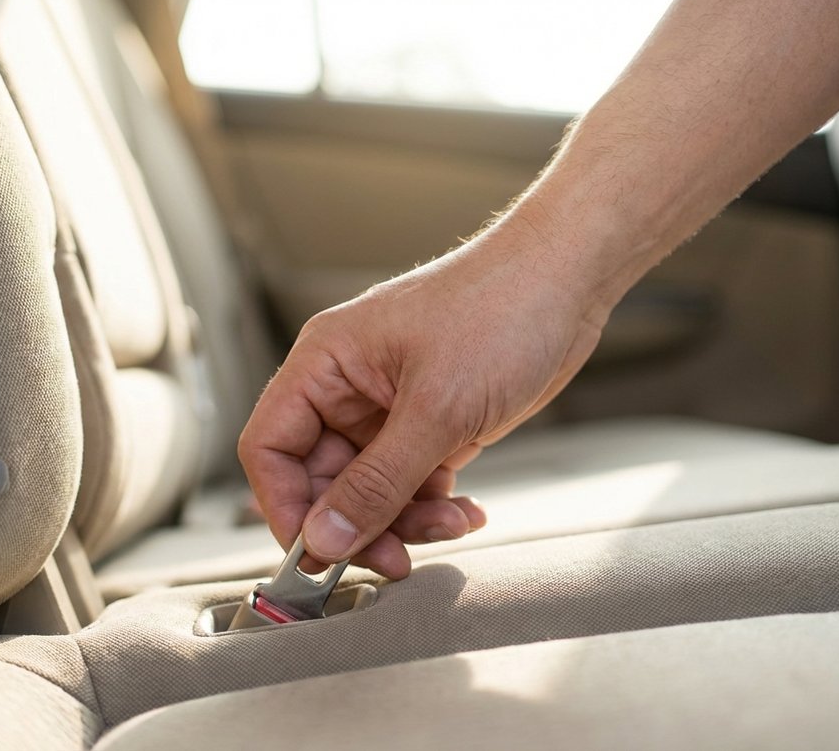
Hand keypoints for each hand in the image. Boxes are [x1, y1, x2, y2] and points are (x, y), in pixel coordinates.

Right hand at [238, 231, 608, 577]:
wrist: (568, 281)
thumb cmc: (500, 309)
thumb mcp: (437, 408)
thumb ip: (377, 482)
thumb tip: (324, 539)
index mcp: (326, 363)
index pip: (270, 447)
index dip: (284, 506)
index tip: (317, 552)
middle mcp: (348, 387)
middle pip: (321, 480)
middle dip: (359, 524)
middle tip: (396, 558)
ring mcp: (390, 408)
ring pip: (370, 491)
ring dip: (406, 520)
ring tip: (452, 522)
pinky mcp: (431, 423)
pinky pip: (412, 483)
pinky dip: (435, 505)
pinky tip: (469, 510)